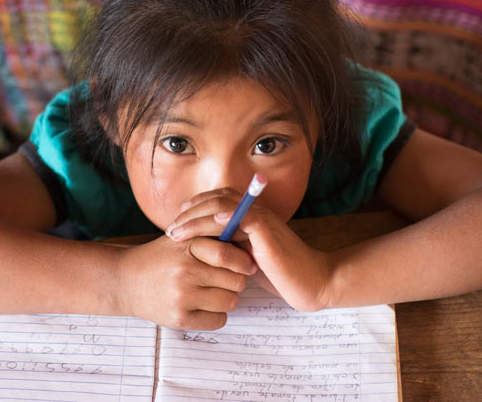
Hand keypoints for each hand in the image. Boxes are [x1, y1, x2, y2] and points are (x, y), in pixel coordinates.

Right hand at [117, 234, 256, 329]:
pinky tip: (203, 305)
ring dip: (227, 297)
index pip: (227, 254)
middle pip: (235, 281)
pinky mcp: (179, 319)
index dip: (242, 261)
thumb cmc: (158, 258)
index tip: (247, 264)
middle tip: (225, 278)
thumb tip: (248, 244)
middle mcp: (184, 272)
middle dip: (236, 279)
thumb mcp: (180, 239)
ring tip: (212, 291)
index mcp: (186, 247)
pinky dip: (216, 314)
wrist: (123, 281)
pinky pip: (218, 320)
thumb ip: (210, 238)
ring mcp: (182, 297)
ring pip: (230, 301)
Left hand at [166, 188, 332, 311]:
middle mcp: (254, 212)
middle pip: (214, 199)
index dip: (193, 208)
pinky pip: (243, 218)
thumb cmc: (278, 273)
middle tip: (170, 230)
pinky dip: (224, 218)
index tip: (175, 225)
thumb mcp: (244, 258)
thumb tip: (199, 248)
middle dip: (188, 213)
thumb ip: (227, 247)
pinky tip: (208, 225)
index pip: (215, 199)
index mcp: (248, 215)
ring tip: (177, 233)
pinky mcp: (268, 232)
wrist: (311, 282)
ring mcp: (261, 219)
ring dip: (196, 218)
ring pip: (222, 206)